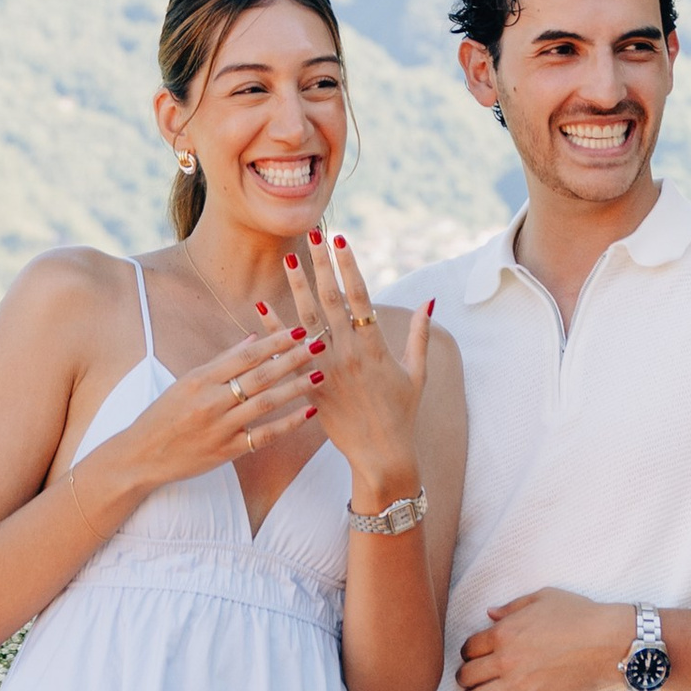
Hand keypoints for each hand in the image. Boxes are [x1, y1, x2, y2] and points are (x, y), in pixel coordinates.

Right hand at [116, 322, 319, 491]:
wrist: (141, 455)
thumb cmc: (164, 415)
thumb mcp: (187, 382)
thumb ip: (222, 361)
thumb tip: (254, 339)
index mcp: (200, 378)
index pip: (245, 355)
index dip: (275, 342)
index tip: (299, 330)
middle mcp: (211, 401)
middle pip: (260, 375)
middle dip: (292, 359)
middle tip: (319, 346)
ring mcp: (220, 427)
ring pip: (266, 403)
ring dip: (296, 387)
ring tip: (320, 374)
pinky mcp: (227, 451)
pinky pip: (264, 435)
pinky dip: (288, 423)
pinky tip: (308, 412)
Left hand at [277, 228, 429, 506]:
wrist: (382, 455)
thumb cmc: (403, 413)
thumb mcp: (417, 373)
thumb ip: (420, 335)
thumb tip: (429, 301)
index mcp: (376, 346)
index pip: (360, 297)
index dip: (350, 267)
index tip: (342, 241)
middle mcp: (349, 353)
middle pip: (332, 301)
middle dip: (322, 266)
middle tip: (312, 236)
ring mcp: (328, 370)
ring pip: (308, 322)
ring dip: (297, 289)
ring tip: (287, 260)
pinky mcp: (312, 387)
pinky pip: (288, 355)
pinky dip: (273, 330)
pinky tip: (261, 307)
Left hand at [455, 587, 632, 690]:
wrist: (606, 641)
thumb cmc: (578, 614)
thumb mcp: (542, 597)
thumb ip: (512, 606)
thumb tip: (489, 613)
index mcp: (504, 633)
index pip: (469, 647)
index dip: (467, 652)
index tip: (471, 656)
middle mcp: (506, 660)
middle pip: (468, 675)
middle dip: (465, 676)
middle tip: (468, 678)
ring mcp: (520, 685)